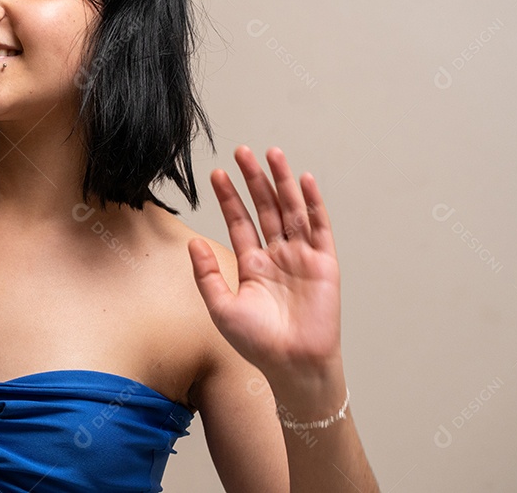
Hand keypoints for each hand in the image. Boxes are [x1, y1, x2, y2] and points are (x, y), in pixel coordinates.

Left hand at [188, 146, 340, 383]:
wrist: (292, 365)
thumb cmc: (258, 344)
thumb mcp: (221, 308)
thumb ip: (206, 274)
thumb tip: (192, 241)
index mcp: (253, 265)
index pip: (240, 222)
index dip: (229, 198)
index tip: (217, 174)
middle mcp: (277, 256)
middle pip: (265, 208)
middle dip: (254, 179)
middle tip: (242, 151)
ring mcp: (301, 257)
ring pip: (291, 210)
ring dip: (282, 182)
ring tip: (272, 154)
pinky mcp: (324, 263)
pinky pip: (319, 227)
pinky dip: (313, 203)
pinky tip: (303, 180)